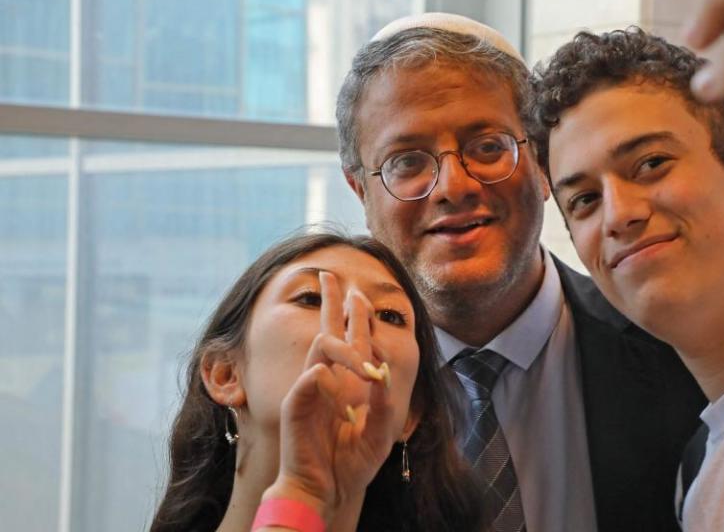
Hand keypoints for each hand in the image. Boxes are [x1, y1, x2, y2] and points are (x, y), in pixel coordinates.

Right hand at [263, 273, 395, 521]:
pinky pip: (306, 383)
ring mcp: (311, 389)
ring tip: (365, 363)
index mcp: (348, 380)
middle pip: (327, 329)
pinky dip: (319, 378)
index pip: (351, 339)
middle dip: (329, 301)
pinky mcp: (297, 408)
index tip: (359, 291)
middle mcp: (328, 378)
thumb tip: (384, 370)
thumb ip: (385, 402)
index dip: (356, 315)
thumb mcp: (381, 431)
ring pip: (320, 348)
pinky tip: (327, 379)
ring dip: (344, 348)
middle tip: (329, 274)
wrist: (329, 489)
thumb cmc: (353, 461)